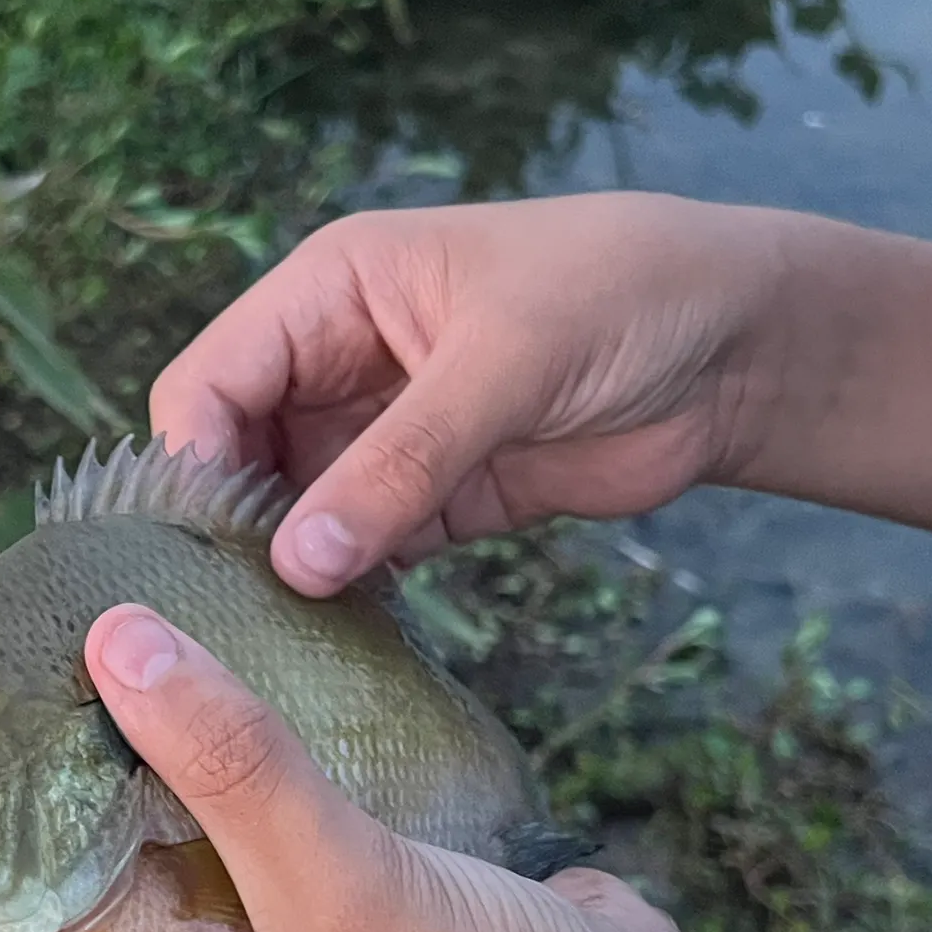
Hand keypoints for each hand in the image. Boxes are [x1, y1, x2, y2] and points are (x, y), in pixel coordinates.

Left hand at [0, 603, 711, 931]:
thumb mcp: (348, 896)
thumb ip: (232, 767)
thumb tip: (117, 642)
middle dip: (79, 827)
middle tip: (40, 703)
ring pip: (191, 894)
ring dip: (170, 804)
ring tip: (117, 689)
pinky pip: (264, 876)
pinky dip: (247, 808)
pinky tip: (225, 719)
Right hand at [151, 192, 792, 595]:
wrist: (737, 348)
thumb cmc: (619, 296)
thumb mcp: (502, 363)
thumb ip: (399, 462)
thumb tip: (297, 562)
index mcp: (331, 293)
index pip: (214, 379)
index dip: (193, 458)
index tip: (194, 550)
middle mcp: (342, 365)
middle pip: (242, 452)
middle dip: (233, 525)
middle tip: (225, 613)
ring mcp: (387, 437)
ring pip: (298, 511)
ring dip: (290, 568)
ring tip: (273, 638)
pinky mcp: (439, 500)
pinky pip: (366, 551)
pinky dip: (350, 590)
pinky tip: (336, 635)